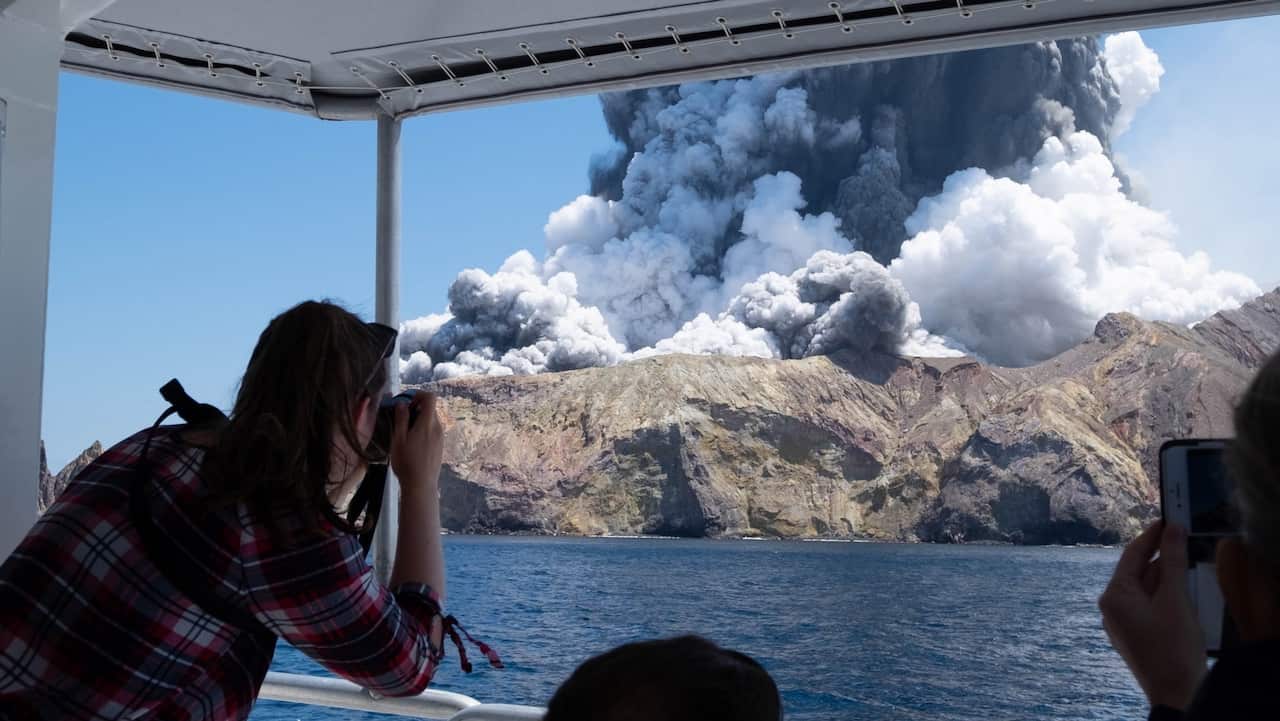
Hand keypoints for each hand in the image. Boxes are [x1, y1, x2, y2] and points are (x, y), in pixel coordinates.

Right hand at [389, 391, 444, 494]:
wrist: (421, 485)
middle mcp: (438, 428)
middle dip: (415, 408)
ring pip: (431, 420)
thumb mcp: (398, 439)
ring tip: (404, 432)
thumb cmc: (407, 462)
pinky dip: (423, 429)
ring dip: (418, 419)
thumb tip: (402, 404)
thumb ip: (401, 419)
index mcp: (428, 423)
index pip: (430, 397)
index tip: (405, 402)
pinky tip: (412, 442)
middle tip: (400, 418)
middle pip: (430, 408)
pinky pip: (432, 430)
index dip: (418, 394)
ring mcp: (440, 437)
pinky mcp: (440, 446)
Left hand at [1099, 521, 1205, 709]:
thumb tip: (1172, 529)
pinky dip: (1164, 596)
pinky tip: (1183, 593)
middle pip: (1138, 571)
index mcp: (1114, 596)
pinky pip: (1148, 605)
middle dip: (1162, 558)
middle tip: (1184, 539)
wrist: (1176, 693)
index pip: (1132, 555)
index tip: (1168, 519)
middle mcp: (1111, 607)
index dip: (1151, 535)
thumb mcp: (1175, 599)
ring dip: (1166, 578)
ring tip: (1188, 565)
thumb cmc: (1173, 648)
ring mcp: (1121, 623)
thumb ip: (1173, 561)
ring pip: (1145, 589)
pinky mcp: (1135, 634)